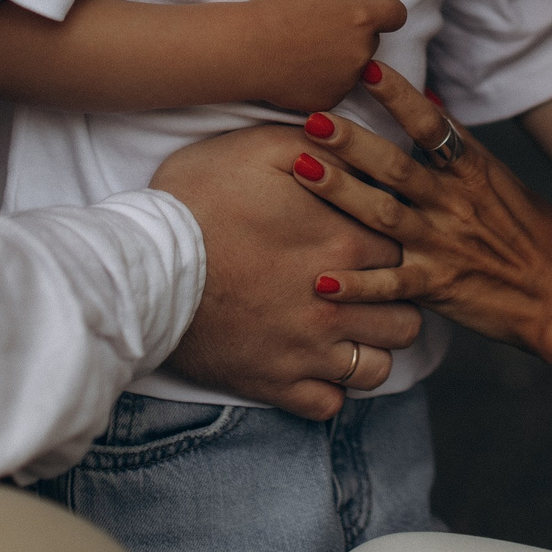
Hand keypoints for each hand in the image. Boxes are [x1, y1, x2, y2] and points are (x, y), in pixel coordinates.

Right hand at [150, 125, 422, 418]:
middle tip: (368, 289)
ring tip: (348, 328)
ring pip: (378, 368)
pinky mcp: (274, 384)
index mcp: (344, 244)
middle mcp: (338, 304)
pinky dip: (330, 388)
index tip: (371, 243)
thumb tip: (360, 148)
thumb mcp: (262, 146)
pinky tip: (315, 362)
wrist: (144, 265)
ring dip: (370, 347)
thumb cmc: (199, 199)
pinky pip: (330, 405)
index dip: (394, 248)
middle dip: (394, 303)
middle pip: (406, 319)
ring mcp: (307, 351)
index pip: (406, 255)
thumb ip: (323, 146)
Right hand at [248, 0, 407, 112]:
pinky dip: (326, 78)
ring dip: (342, 54)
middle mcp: (362, 52)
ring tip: (306, 44)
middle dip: (355, 30)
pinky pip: (337, 86)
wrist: (244, 51)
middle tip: (318, 23)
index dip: (379, 7)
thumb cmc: (275, 7)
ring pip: (356, 64)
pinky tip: (300, 66)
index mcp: (362, 18)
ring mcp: (347, 80)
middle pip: (374, 38)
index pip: (396, 13)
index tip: (352, 5)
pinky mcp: (330, 99)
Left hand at [287, 61, 551, 362]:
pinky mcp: (439, 287)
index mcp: (473, 172)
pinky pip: (390, 286)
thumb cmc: (537, 237)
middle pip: (395, 166)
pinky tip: (320, 279)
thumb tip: (430, 102)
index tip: (364, 69)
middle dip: (351, 141)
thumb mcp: (503, 182)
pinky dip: (356, 285)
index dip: (398, 96)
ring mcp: (445, 245)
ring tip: (301, 169)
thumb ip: (461, 148)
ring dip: (339, 192)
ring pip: (383, 215)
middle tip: (310, 118)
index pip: (432, 125)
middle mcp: (455, 203)